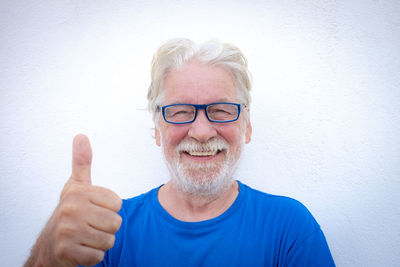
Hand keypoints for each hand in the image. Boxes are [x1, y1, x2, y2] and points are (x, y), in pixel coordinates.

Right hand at [26, 134, 121, 266]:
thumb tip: (81, 136)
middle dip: (106, 228)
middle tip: (90, 226)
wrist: (50, 244)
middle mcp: (71, 209)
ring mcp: (67, 231)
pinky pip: (99, 256)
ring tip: (86, 237)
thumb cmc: (70, 212)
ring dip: (101, 242)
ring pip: (109, 240)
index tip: (93, 210)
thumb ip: (82, 162)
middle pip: (116, 222)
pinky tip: (81, 249)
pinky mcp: (67, 251)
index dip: (109, 209)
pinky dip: (93, 256)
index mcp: (78, 191)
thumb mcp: (76, 185)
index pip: (117, 204)